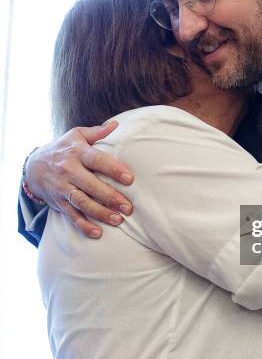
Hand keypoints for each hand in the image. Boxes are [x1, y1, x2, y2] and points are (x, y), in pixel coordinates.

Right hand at [25, 121, 133, 237]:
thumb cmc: (64, 148)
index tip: (130, 178)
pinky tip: (97, 233)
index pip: (97, 160)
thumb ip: (96, 132)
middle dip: (110, 197)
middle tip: (128, 207)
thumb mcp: (76, 135)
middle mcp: (69, 171)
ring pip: (82, 203)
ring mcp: (63, 188)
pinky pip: (71, 215)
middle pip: (91, 186)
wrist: (34, 165)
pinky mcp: (59, 202)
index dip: (113, 169)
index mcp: (77, 153)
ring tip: (118, 220)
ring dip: (100, 213)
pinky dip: (83, 225)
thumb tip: (115, 125)